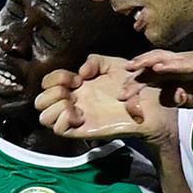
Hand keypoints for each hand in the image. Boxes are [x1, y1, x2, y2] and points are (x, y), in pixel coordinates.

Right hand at [35, 55, 173, 142]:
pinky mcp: (83, 131)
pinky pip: (58, 130)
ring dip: (54, 106)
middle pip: (40, 101)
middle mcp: (74, 102)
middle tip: (74, 90)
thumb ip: (93, 61)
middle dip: (51, 91)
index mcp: (78, 87)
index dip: (56, 77)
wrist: (152, 103)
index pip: (48, 83)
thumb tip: (80, 75)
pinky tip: (80, 115)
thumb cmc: (136, 84)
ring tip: (74, 104)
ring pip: (43, 117)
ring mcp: (77, 118)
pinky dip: (63, 119)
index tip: (78, 78)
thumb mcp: (112, 63)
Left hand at [124, 47, 192, 108]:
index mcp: (169, 76)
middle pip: (148, 71)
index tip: (123, 101)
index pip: (146, 82)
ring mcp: (183, 62)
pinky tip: (158, 67)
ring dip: (145, 63)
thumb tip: (172, 98)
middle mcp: (172, 66)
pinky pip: (180, 63)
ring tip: (132, 67)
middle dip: (134, 82)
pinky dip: (168, 64)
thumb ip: (178, 101)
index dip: (134, 90)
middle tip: (121, 94)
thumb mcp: (192, 100)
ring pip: (159, 59)